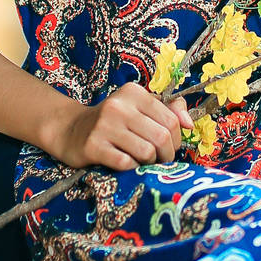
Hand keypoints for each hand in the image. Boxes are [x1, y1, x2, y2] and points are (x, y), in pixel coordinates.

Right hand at [49, 83, 191, 171]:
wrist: (70, 130)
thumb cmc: (112, 121)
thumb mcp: (138, 107)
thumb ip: (168, 110)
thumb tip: (189, 124)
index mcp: (134, 93)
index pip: (171, 120)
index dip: (176, 139)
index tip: (168, 146)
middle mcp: (119, 106)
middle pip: (161, 137)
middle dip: (166, 154)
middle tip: (159, 159)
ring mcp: (104, 126)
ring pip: (146, 152)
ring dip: (149, 162)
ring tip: (142, 161)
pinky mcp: (93, 146)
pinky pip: (126, 163)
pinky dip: (132, 168)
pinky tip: (126, 163)